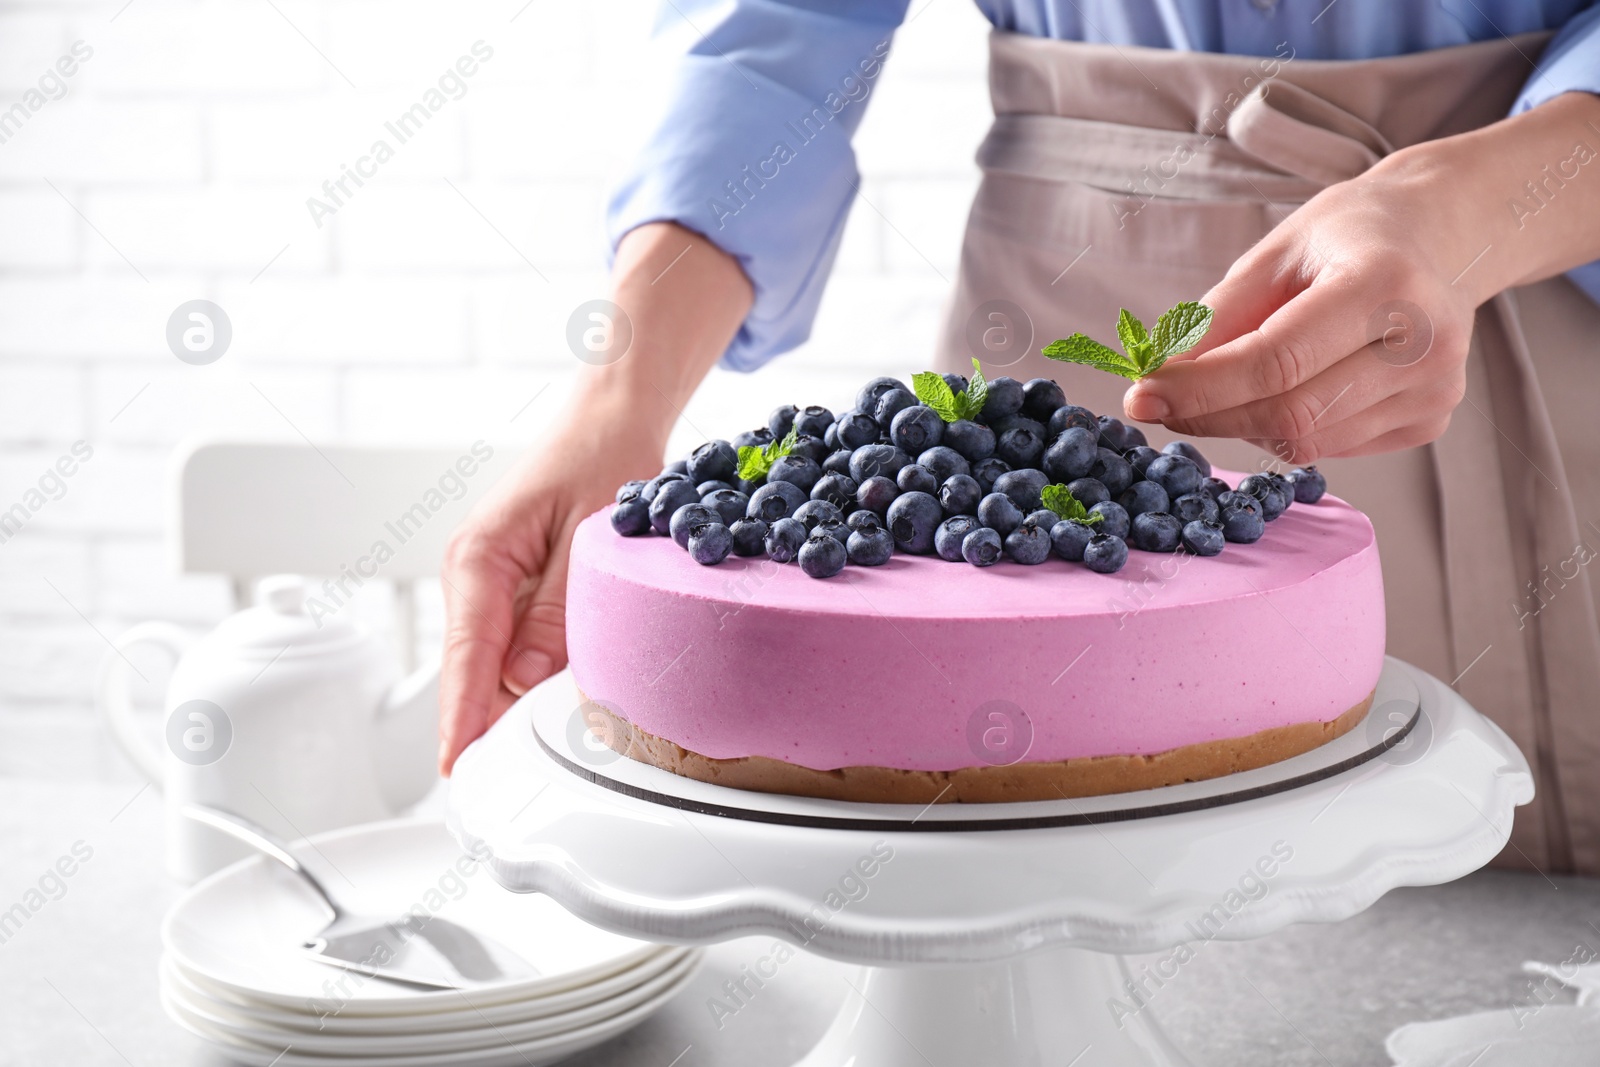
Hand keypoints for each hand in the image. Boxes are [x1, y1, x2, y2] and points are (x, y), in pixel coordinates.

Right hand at [437, 401, 665, 772]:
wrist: (610, 418)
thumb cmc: (600, 455)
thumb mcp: (588, 534)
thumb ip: (557, 608)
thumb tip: (525, 678)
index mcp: (479, 557)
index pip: (464, 655)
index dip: (463, 715)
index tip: (458, 765)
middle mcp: (474, 575)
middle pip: (473, 672)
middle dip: (490, 724)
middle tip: (513, 782)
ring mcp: (491, 586)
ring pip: (493, 666)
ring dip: (515, 705)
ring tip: (543, 752)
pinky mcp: (515, 592)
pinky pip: (515, 648)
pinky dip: (534, 678)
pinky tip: (559, 704)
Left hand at [1121, 156, 1478, 461]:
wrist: (1437, 240)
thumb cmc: (1345, 239)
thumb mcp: (1273, 254)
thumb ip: (1216, 319)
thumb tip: (1158, 380)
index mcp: (1385, 283)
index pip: (1275, 361)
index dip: (1199, 388)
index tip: (1139, 396)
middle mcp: (1424, 344)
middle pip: (1288, 412)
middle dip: (1208, 414)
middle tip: (1158, 402)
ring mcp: (1435, 391)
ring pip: (1305, 441)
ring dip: (1243, 422)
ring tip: (1234, 381)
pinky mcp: (1429, 422)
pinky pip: (1330, 447)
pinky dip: (1286, 428)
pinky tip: (1292, 386)